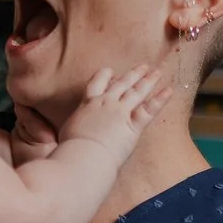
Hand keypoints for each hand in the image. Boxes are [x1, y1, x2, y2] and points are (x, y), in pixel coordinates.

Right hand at [55, 66, 170, 161]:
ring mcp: (120, 112)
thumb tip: (53, 144)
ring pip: (136, 92)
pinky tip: (169, 90)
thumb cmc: (69, 151)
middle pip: (120, 84)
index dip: (104, 77)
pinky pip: (149, 109)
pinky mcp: (133, 125)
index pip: (95, 85)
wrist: (82, 156)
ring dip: (147, 81)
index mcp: (86, 106)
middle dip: (132, 75)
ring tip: (156, 72)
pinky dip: (160, 99)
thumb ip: (65, 134)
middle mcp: (104, 104)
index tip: (109, 70)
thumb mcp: (62, 137)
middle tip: (142, 66)